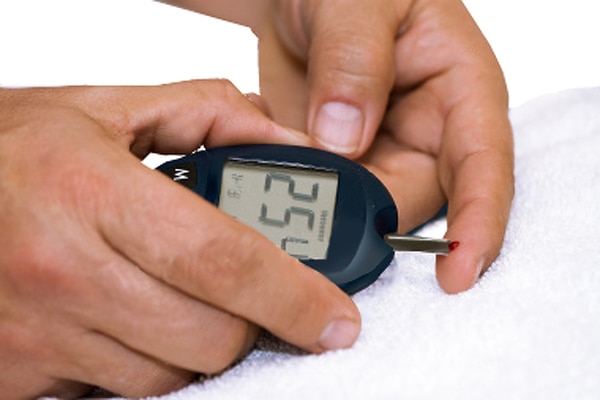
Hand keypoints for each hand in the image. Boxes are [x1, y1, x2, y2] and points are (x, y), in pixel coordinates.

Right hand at [0, 81, 359, 397]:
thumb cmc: (11, 146)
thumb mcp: (110, 109)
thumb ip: (209, 114)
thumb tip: (283, 142)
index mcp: (93, 192)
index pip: (225, 262)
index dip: (296, 297)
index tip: (333, 318)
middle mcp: (62, 270)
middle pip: (210, 337)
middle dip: (250, 321)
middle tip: (246, 293)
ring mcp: (37, 332)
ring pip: (169, 377)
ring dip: (195, 343)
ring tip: (174, 293)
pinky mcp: (18, 372)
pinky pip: (116, 393)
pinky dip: (142, 362)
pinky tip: (126, 315)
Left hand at [256, 0, 513, 292]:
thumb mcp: (356, 0)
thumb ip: (354, 61)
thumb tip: (345, 138)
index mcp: (460, 86)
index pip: (483, 163)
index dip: (478, 222)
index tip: (457, 273)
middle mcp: (428, 129)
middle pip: (416, 199)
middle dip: (370, 219)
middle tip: (312, 215)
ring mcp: (383, 150)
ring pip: (366, 206)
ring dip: (324, 207)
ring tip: (275, 181)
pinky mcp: (345, 164)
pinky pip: (328, 196)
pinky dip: (298, 193)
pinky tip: (267, 168)